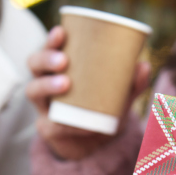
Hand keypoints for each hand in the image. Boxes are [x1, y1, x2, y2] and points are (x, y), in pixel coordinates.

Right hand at [25, 25, 150, 159]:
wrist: (96, 143)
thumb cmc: (104, 107)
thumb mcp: (120, 94)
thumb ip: (132, 82)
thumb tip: (142, 65)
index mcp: (58, 67)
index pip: (48, 47)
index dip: (51, 39)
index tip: (61, 31)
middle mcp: (44, 82)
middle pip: (34, 65)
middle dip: (45, 58)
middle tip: (64, 60)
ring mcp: (43, 106)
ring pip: (33, 91)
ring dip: (46, 85)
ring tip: (65, 83)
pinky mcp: (47, 128)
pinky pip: (50, 125)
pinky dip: (64, 123)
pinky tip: (77, 122)